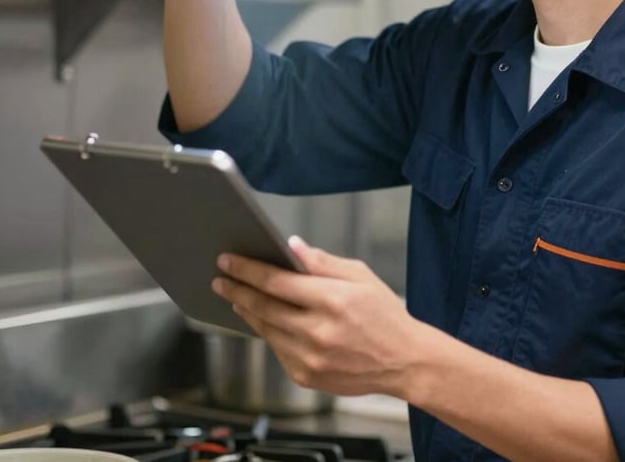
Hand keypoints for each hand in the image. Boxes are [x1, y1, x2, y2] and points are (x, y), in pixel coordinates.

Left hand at [212, 236, 422, 397]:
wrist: (403, 361)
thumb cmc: (384, 315)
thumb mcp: (360, 275)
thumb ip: (323, 262)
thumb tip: (292, 247)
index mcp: (332, 300)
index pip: (277, 281)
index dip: (247, 269)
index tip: (228, 260)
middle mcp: (318, 331)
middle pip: (263, 306)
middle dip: (237, 290)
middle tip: (220, 278)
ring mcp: (310, 358)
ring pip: (265, 329)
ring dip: (247, 311)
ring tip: (236, 297)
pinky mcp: (306, 377)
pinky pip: (277, 350)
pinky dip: (267, 332)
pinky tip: (262, 319)